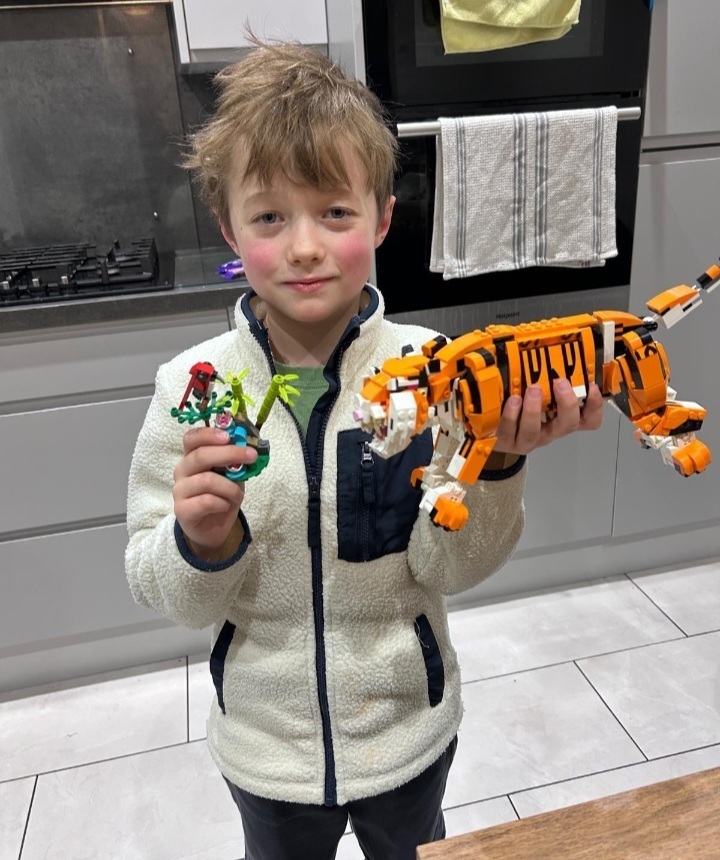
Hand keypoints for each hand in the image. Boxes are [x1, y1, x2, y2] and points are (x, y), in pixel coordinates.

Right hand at [173, 426, 256, 557]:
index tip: (228, 436)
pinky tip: (225, 506)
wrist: (212, 529)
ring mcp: (180, 490)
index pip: (191, 438)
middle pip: (200, 456)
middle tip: (251, 456)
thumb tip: (250, 449)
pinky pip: (206, 501)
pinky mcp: (182, 510)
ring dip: (230, 487)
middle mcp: (182, 470)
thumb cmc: (221, 497)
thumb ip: (235, 463)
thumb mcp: (232, 476)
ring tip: (238, 495)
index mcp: (192, 457)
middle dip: (229, 454)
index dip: (208, 434)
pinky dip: (222, 503)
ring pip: (207, 480)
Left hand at [493, 379, 603, 456]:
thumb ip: (547, 378)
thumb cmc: (519, 409)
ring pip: (534, 431)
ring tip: (531, 390)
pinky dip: (511, 415)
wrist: (493, 430)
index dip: (595, 406)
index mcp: (560, 420)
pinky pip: (509, 432)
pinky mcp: (505, 441)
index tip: (592, 388)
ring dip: (533, 409)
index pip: (588, 419)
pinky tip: (512, 401)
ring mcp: (526, 439)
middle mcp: (547, 431)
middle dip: (566, 403)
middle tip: (560, 383)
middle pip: (567, 425)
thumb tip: (553, 349)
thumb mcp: (539, 392)